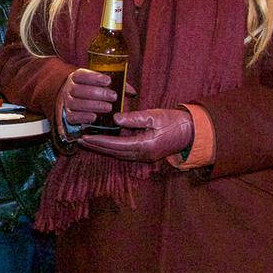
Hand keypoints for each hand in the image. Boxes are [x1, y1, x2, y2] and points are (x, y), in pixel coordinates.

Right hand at [57, 69, 118, 126]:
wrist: (75, 100)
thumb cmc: (92, 90)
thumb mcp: (101, 83)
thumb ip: (115, 85)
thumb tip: (131, 92)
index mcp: (77, 77)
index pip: (81, 75)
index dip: (94, 78)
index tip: (108, 81)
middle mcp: (69, 89)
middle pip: (77, 89)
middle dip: (96, 93)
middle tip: (113, 96)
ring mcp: (67, 102)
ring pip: (75, 103)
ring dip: (93, 105)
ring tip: (108, 107)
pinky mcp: (68, 115)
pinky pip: (73, 116)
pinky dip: (84, 117)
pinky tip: (95, 117)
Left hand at [79, 107, 193, 161]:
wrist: (192, 131)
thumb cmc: (174, 121)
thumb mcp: (154, 115)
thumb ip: (134, 118)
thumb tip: (115, 119)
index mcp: (145, 145)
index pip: (116, 145)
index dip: (99, 141)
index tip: (85, 137)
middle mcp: (143, 154)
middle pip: (114, 152)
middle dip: (97, 146)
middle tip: (80, 140)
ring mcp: (144, 156)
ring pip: (118, 154)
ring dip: (103, 148)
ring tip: (88, 140)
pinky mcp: (145, 153)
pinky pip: (125, 152)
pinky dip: (113, 147)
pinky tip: (104, 140)